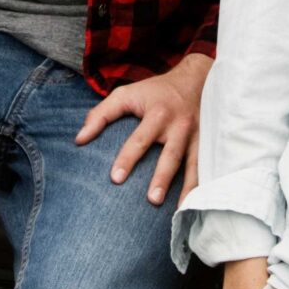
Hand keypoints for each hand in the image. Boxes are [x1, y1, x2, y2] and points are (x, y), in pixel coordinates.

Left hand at [75, 53, 210, 203]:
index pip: (139, 139)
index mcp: (157, 114)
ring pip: (193, 164)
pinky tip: (199, 202)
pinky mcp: (208, 143)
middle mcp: (178, 125)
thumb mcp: (126, 94)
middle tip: (152, 200)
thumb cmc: (154, 92)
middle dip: (162, 177)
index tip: (116, 179)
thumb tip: (79, 139)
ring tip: (180, 208)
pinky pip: (207, 166)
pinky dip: (204, 184)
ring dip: (187, 186)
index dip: (127, 158)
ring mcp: (197, 135)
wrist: (195, 79)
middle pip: (169, 155)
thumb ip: (101, 115)